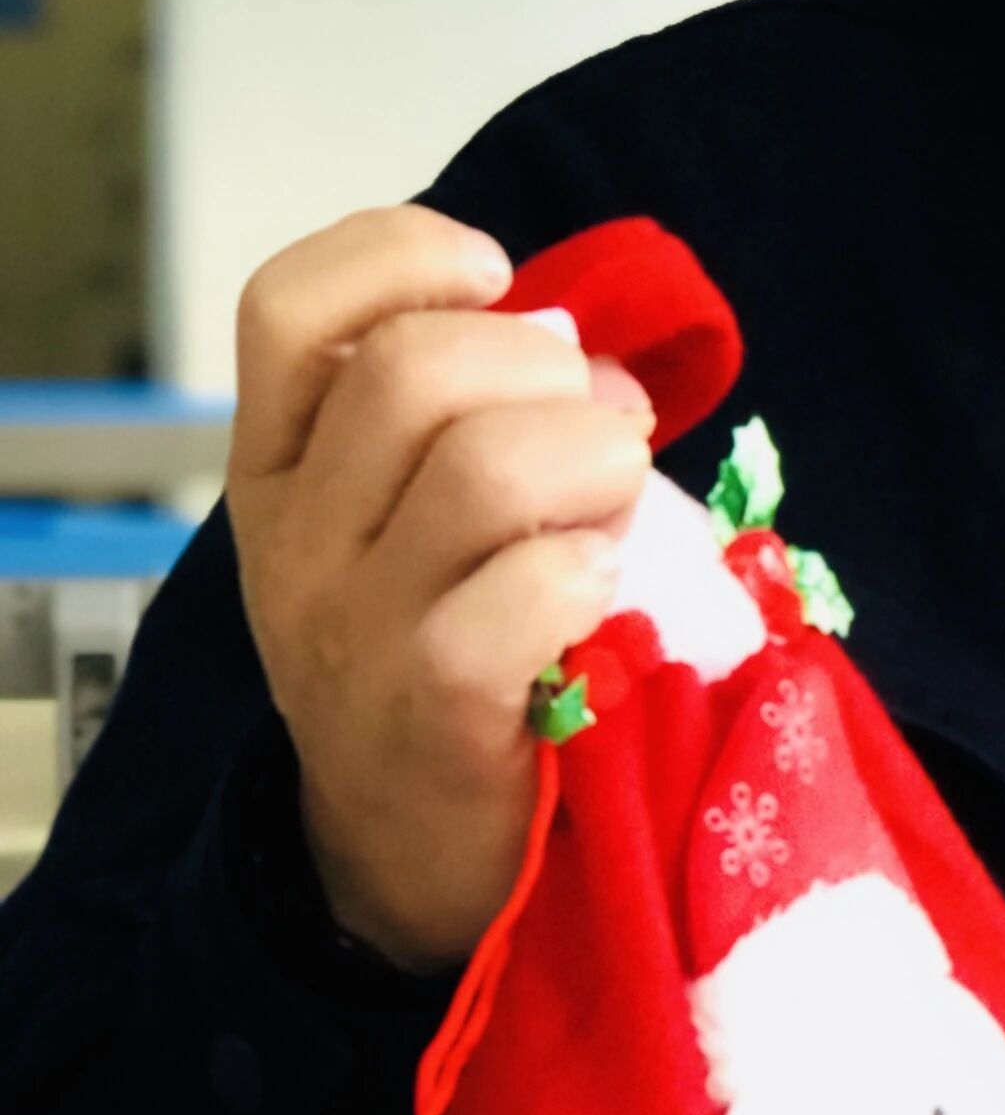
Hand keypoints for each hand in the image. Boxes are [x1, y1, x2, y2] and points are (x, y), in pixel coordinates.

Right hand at [228, 206, 654, 970]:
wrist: (404, 858)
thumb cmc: (442, 656)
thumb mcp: (412, 523)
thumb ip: (473, 415)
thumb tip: (587, 350)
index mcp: (279, 466)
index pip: (289, 306)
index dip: (400, 256)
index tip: (494, 278)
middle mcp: (296, 540)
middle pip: (412, 372)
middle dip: (547, 370)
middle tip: (600, 431)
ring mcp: (351, 631)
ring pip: (483, 467)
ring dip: (592, 464)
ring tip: (615, 511)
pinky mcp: (429, 716)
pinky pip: (520, 595)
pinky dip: (588, 572)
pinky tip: (603, 595)